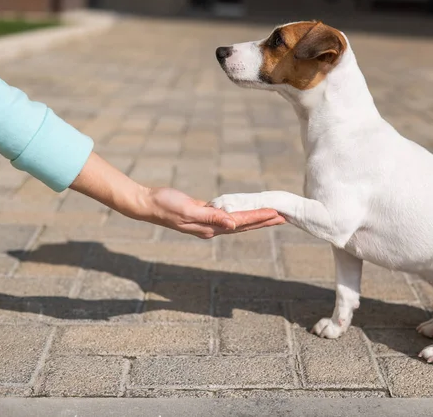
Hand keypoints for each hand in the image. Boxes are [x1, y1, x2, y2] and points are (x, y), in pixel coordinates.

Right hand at [70, 153, 284, 238]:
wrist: (147, 204)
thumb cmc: (165, 205)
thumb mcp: (187, 209)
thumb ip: (210, 217)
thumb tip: (233, 224)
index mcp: (211, 227)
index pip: (241, 223)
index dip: (259, 218)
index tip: (277, 214)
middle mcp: (213, 228)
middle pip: (244, 225)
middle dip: (265, 221)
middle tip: (285, 217)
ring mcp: (209, 223)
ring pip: (239, 222)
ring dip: (256, 219)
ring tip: (273, 215)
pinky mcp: (205, 215)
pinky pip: (229, 215)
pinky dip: (242, 214)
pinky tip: (248, 213)